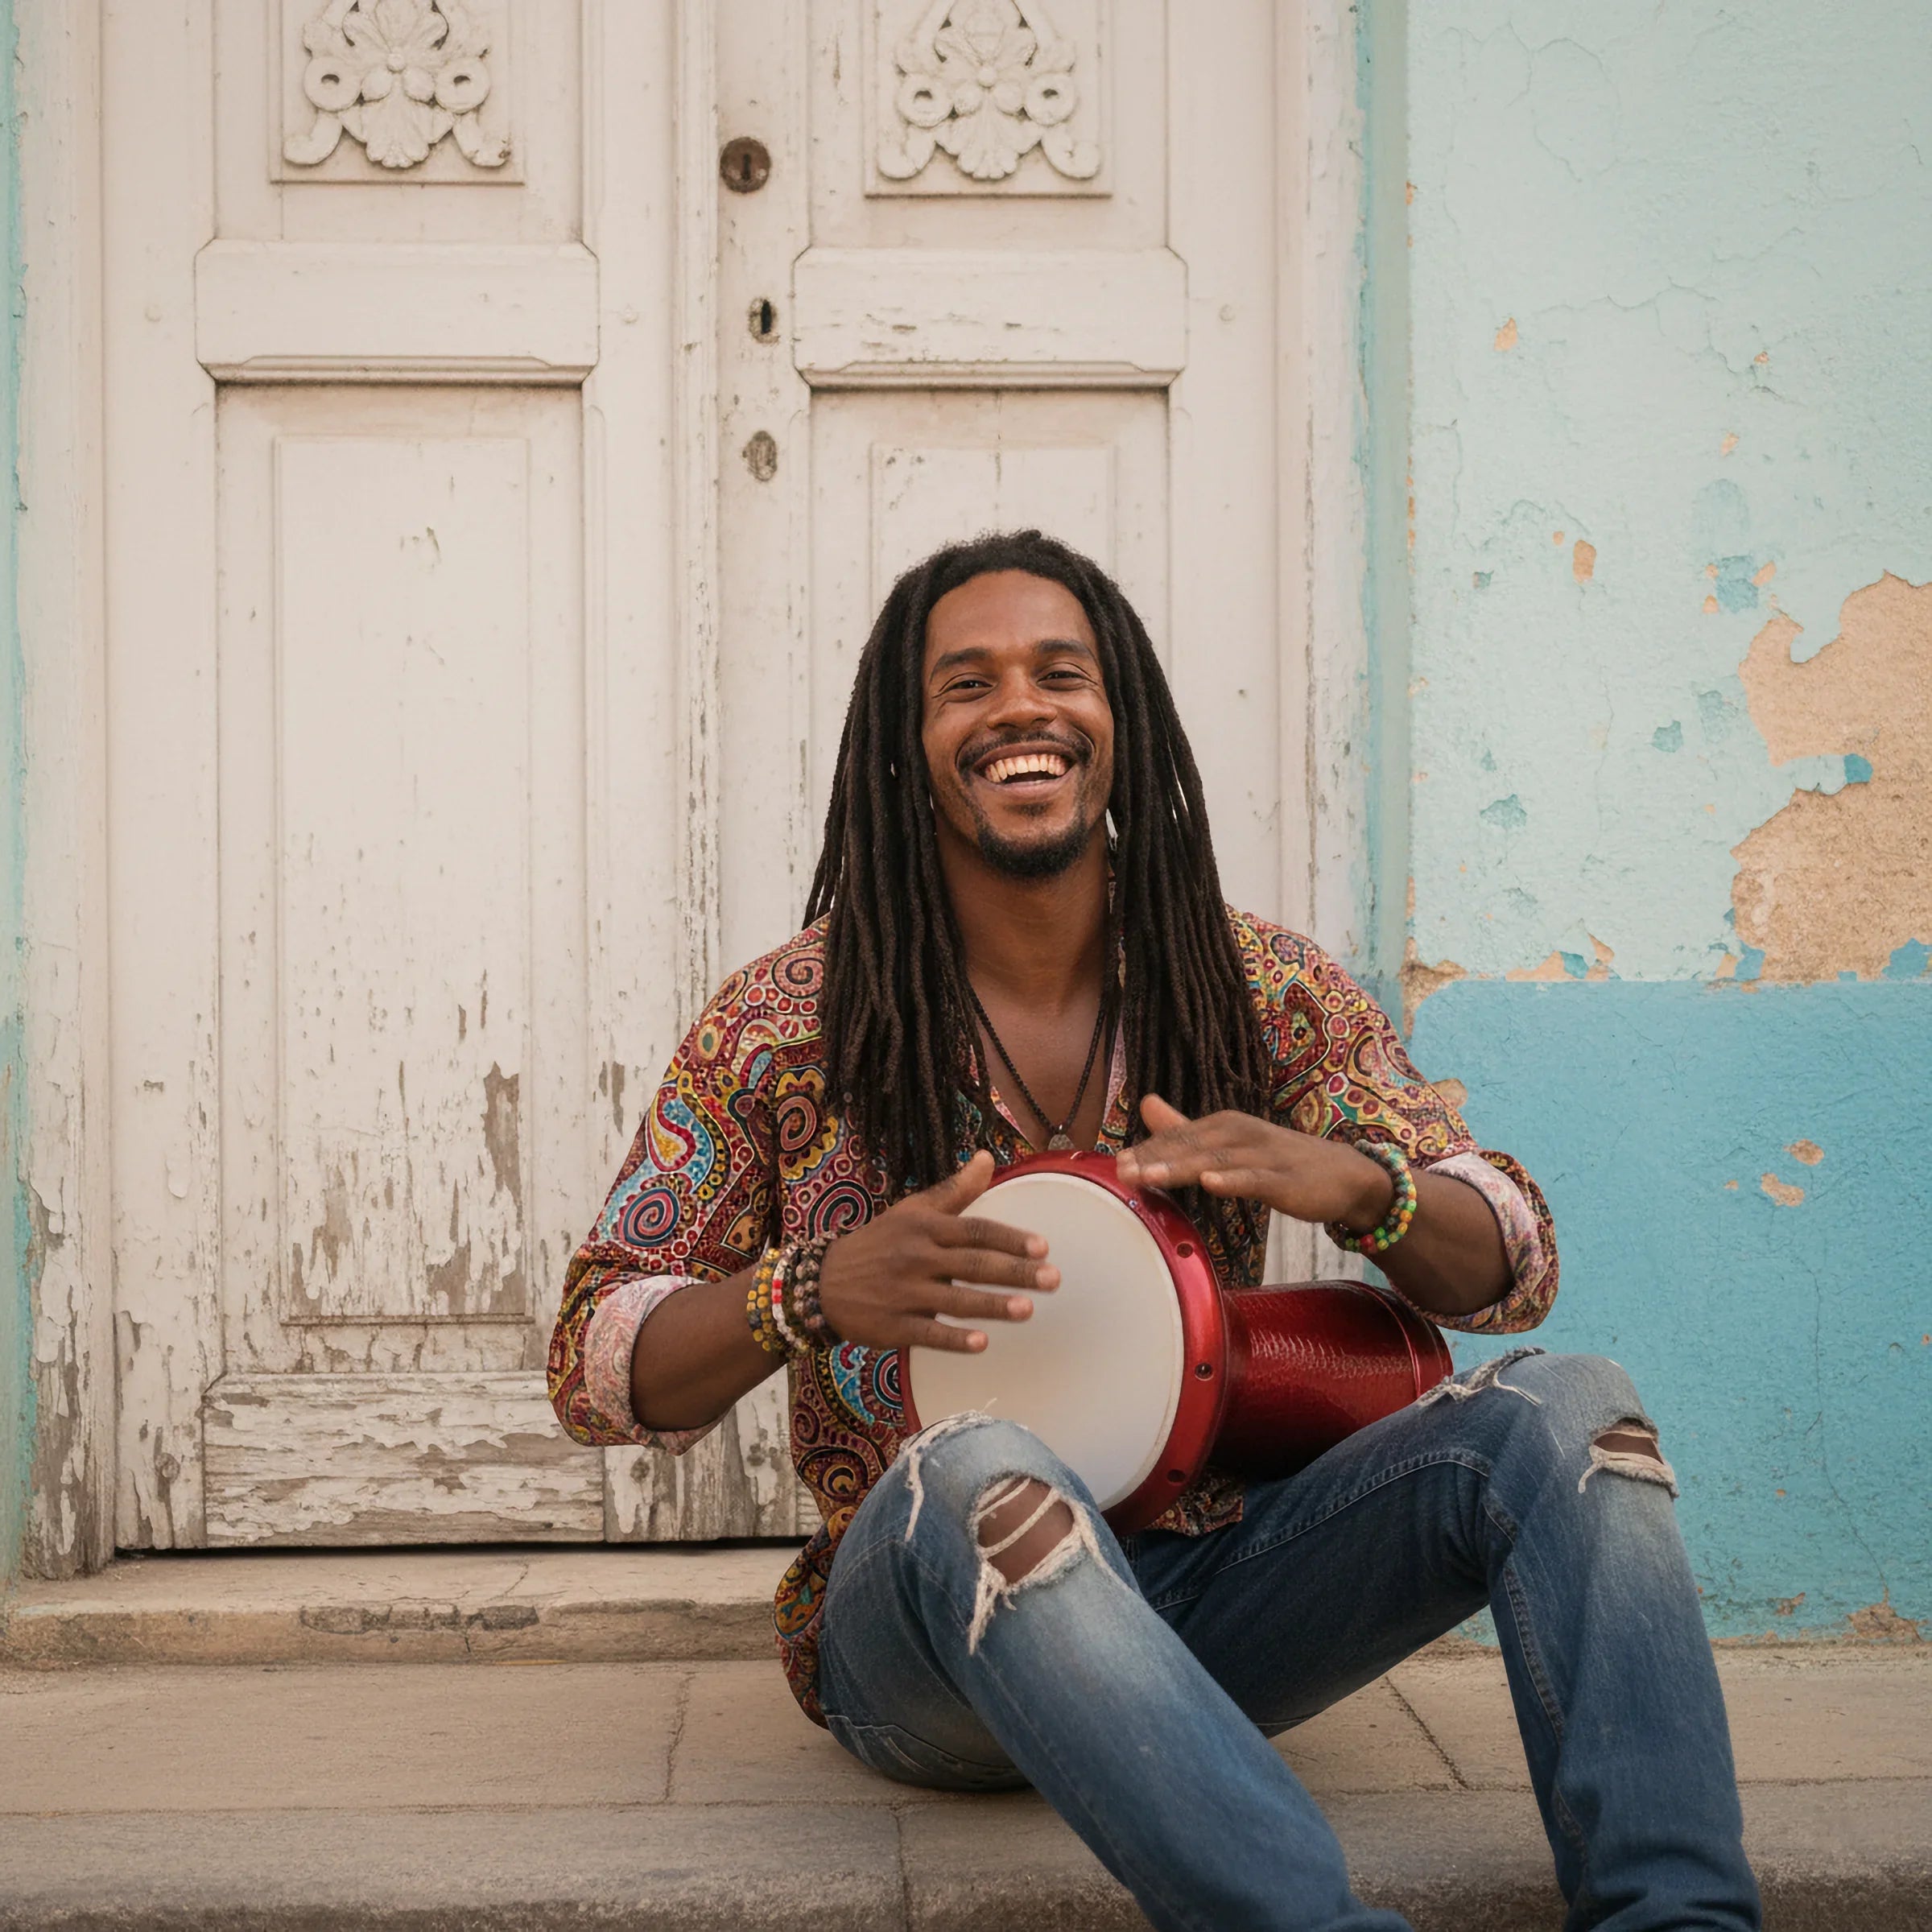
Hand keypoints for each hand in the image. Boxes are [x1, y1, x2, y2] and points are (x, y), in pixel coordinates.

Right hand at [816, 1151, 1058, 1353]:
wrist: (823, 1282)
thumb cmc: (880, 1243)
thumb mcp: (913, 1210)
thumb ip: (955, 1190)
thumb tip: (988, 1157)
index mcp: (924, 1227)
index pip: (974, 1230)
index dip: (1009, 1238)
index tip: (1043, 1246)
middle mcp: (916, 1257)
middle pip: (972, 1264)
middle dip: (1015, 1272)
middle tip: (1053, 1279)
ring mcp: (903, 1293)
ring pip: (955, 1300)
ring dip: (993, 1306)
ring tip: (1028, 1310)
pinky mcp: (893, 1326)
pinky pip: (928, 1334)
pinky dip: (954, 1339)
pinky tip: (981, 1343)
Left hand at [1114, 1094, 1394, 1231]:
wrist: (1345, 1176)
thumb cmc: (1280, 1161)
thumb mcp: (1230, 1141)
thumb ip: (1186, 1127)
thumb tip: (1145, 1102)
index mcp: (1224, 1125)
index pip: (1179, 1137)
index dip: (1148, 1150)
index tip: (1115, 1163)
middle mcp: (1240, 1133)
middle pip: (1191, 1146)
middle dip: (1154, 1158)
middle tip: (1121, 1170)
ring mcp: (1263, 1155)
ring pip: (1216, 1161)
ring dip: (1181, 1168)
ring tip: (1148, 1177)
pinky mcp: (1285, 1180)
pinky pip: (1256, 1180)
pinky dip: (1233, 1180)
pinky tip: (1212, 1183)